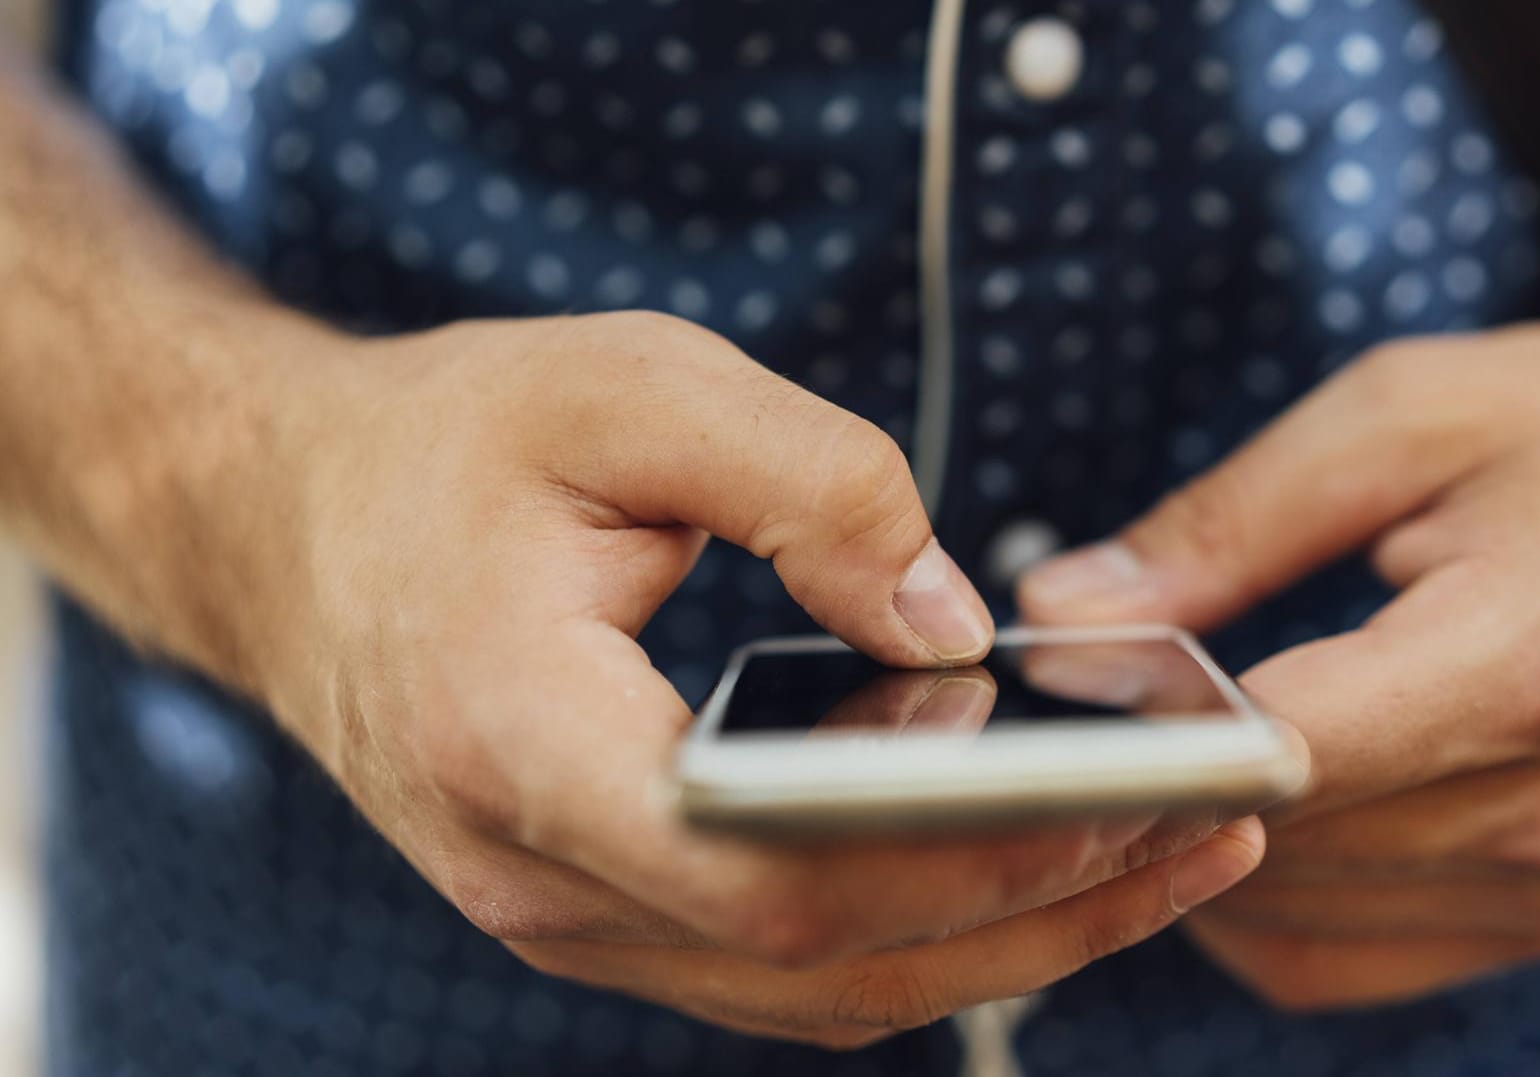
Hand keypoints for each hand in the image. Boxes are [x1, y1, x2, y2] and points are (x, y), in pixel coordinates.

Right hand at [210, 310, 1259, 1044]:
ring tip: (1164, 856)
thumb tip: (952, 625)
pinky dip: (919, 932)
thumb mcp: (626, 387)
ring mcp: (561, 917)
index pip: (779, 871)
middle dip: (1046, 909)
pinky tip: (1027, 864)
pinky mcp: (597, 908)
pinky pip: (781, 965)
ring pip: (818, 987)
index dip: (973, 857)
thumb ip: (805, 483)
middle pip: (829, 959)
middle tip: (1215, 832)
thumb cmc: (451, 443)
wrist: (290, 525)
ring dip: (1004, 938)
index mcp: (523, 743)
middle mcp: (538, 875)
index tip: (1137, 804)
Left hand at [1019, 320, 1539, 1009]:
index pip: (1284, 751)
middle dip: (1150, 771)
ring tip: (1182, 728)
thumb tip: (1062, 615)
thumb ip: (1223, 525)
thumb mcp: (1404, 416)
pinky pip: (1325, 957)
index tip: (1070, 679)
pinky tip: (1251, 800)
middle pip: (1264, 837)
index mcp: (1536, 658)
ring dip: (1197, 833)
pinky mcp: (1536, 919)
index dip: (1147, 725)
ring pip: (1276, 908)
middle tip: (1102, 685)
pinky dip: (1255, 893)